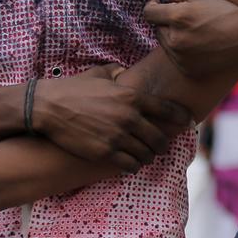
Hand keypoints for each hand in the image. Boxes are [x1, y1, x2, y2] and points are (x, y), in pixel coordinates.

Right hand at [33, 65, 189, 172]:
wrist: (48, 107)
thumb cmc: (73, 88)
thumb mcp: (100, 74)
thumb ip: (117, 73)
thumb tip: (125, 72)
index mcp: (132, 96)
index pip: (167, 109)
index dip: (182, 117)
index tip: (189, 122)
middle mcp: (129, 117)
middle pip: (159, 137)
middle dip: (163, 143)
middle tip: (162, 146)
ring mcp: (118, 136)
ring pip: (146, 153)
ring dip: (148, 156)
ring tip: (146, 156)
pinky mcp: (105, 152)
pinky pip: (129, 164)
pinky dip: (133, 165)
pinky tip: (131, 163)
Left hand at [144, 0, 237, 77]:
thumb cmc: (225, 12)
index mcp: (177, 17)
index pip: (148, 12)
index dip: (154, 6)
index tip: (164, 5)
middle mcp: (175, 39)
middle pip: (156, 28)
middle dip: (166, 22)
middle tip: (188, 19)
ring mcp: (180, 57)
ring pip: (164, 43)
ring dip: (173, 36)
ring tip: (196, 32)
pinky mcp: (186, 69)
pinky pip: (174, 57)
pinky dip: (181, 51)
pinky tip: (199, 45)